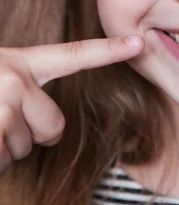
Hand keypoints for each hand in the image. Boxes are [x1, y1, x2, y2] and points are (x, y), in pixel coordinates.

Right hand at [0, 35, 143, 176]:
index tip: (139, 43)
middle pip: (54, 126)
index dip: (108, 50)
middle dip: (30, 136)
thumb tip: (50, 132)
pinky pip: (5, 161)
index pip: (72, 55)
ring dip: (3, 149)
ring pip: (26, 149)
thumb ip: (24, 93)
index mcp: (20, 61)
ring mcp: (4, 102)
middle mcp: (16, 77)